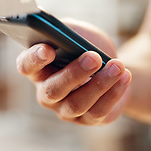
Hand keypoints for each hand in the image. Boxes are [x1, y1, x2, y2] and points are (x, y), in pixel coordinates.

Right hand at [16, 18, 131, 125]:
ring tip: (118, 66)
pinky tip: (125, 76)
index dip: (34, 59)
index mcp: (38, 68)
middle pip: (53, 90)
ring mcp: (65, 110)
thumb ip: (67, 31)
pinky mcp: (88, 119)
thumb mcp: (78, 32)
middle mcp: (47, 93)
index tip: (48, 49)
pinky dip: (113, 92)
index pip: (26, 66)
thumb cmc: (88, 46)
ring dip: (99, 84)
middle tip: (93, 57)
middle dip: (73, 74)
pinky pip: (98, 110)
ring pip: (77, 103)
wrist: (112, 65)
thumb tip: (65, 36)